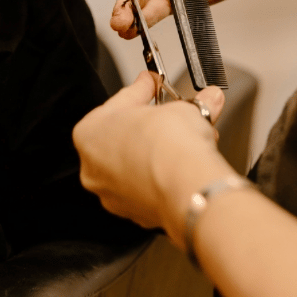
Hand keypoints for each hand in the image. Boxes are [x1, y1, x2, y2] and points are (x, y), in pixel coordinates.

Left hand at [73, 71, 226, 244]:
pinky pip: (151, 187)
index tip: (155, 83)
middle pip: (128, 136)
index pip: (121, 101)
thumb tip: (207, 99)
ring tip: (189, 142)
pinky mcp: (137, 214)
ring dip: (162, 151)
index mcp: (89, 132)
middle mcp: (94, 167)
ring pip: (139, 164)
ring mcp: (113, 194)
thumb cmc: (170, 147)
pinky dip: (166, 176)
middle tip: (178, 113)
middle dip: (156, 123)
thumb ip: (193, 103)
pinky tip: (185, 166)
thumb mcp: (184, 108)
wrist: (187, 188)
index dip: (144, 89)